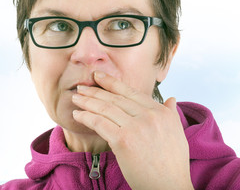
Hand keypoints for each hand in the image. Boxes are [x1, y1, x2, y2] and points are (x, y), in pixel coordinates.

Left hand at [72, 71, 192, 189]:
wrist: (169, 186)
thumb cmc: (172, 162)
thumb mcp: (176, 131)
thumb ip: (170, 112)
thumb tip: (171, 99)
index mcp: (160, 111)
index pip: (131, 92)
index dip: (112, 83)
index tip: (99, 77)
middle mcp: (149, 115)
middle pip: (116, 98)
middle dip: (95, 90)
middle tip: (82, 86)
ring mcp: (136, 127)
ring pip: (106, 108)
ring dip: (87, 101)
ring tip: (76, 97)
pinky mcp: (123, 141)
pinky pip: (100, 123)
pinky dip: (87, 117)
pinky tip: (78, 114)